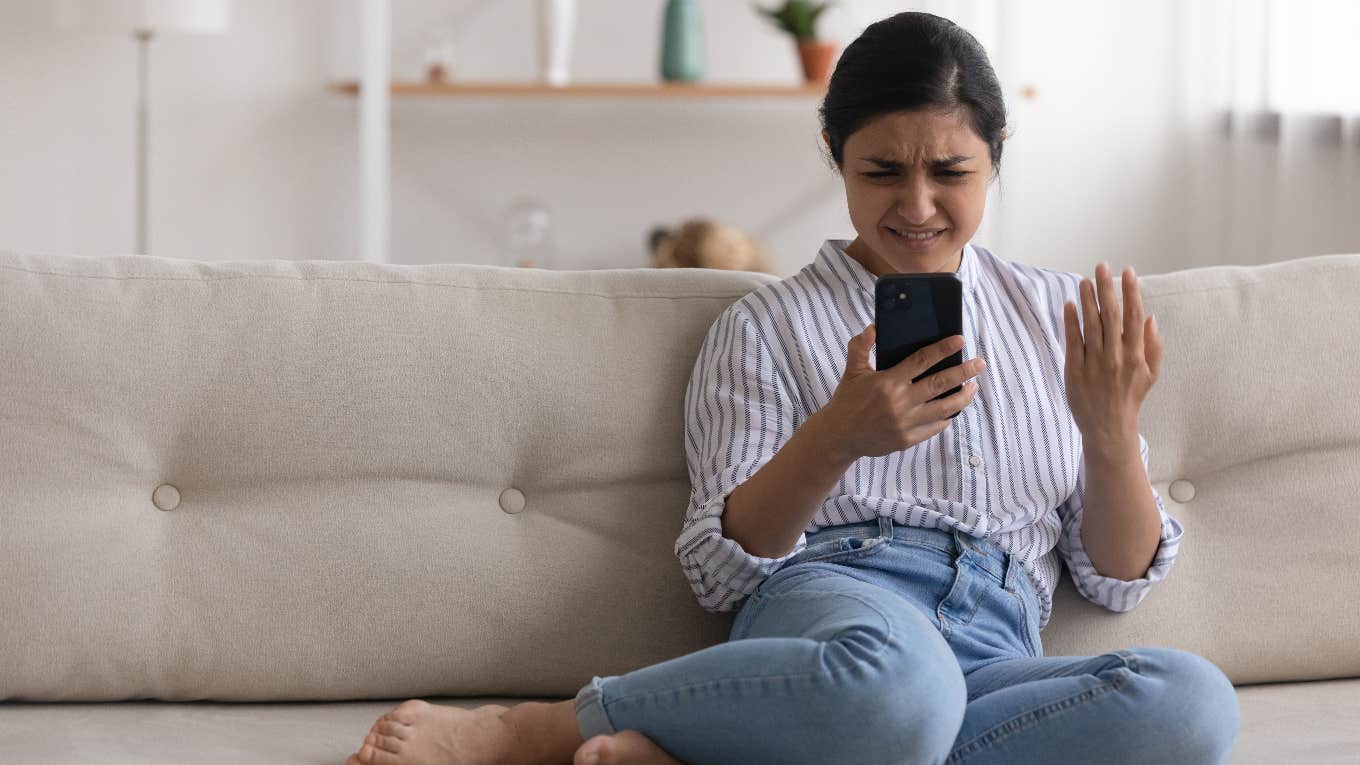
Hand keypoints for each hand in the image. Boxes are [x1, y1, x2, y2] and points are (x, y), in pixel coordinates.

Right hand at [817, 324, 984, 461]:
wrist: (838, 436)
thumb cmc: (846, 400)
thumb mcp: (851, 371)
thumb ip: (860, 347)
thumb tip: (873, 328)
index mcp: (888, 382)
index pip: (922, 360)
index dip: (943, 349)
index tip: (960, 340)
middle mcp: (900, 402)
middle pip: (941, 383)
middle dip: (964, 372)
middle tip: (980, 364)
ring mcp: (906, 423)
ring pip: (945, 408)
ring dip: (963, 397)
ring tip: (973, 387)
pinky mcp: (907, 439)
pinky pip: (935, 427)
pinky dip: (947, 417)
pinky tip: (954, 409)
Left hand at [1062, 262, 1162, 452]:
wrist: (1109, 428)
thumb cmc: (1130, 398)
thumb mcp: (1151, 374)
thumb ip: (1153, 346)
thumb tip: (1151, 318)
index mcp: (1136, 355)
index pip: (1135, 317)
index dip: (1132, 293)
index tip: (1128, 272)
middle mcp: (1116, 357)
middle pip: (1112, 316)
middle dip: (1107, 289)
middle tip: (1102, 267)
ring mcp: (1095, 364)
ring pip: (1091, 326)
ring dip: (1088, 300)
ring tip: (1085, 280)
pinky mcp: (1075, 371)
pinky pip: (1073, 342)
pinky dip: (1071, 322)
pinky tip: (1069, 304)